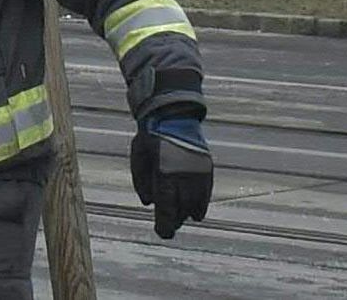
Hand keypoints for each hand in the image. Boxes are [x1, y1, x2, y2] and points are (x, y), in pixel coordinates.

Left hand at [131, 115, 212, 240]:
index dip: (166, 225)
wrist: (173, 114)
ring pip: (196, 205)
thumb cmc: (150, 136)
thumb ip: (141, 182)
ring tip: (180, 216)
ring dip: (187, 213)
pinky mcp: (208, 169)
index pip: (168, 209)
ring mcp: (198, 173)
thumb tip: (148, 203)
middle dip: (174, 221)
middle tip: (168, 226)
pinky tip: (194, 210)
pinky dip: (200, 204)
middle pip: (182, 211)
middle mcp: (185, 177)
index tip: (163, 233)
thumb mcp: (138, 157)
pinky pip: (206, 194)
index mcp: (166, 174)